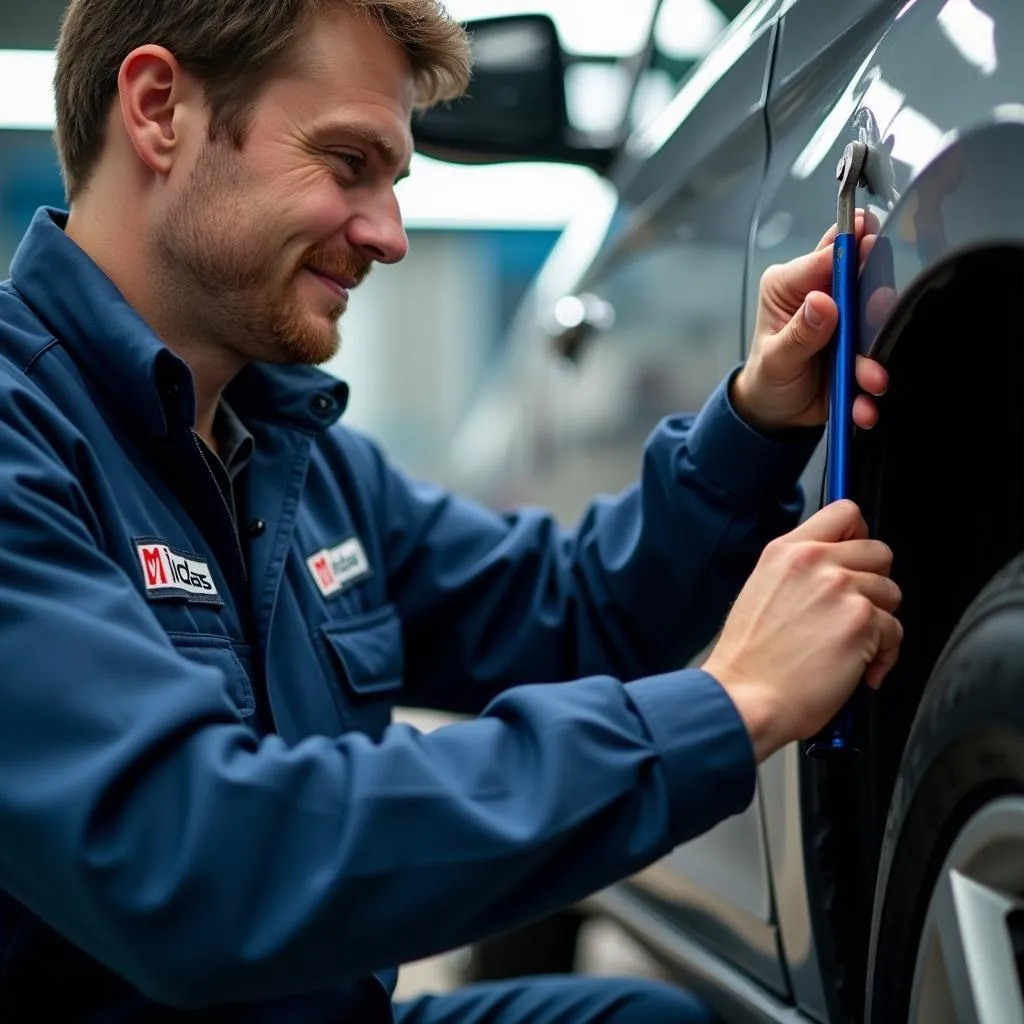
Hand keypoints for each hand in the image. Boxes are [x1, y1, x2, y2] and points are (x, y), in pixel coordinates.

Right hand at [702, 500, 901, 761]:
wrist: (746, 698)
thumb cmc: (749, 660)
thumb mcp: (761, 591)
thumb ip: (799, 572)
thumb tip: (835, 572)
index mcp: (786, 551)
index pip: (844, 512)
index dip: (859, 535)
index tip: (858, 557)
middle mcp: (814, 562)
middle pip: (879, 551)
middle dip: (874, 584)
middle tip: (855, 612)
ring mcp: (840, 588)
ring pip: (891, 593)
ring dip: (879, 623)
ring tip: (853, 647)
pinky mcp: (862, 621)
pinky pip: (896, 632)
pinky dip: (883, 656)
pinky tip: (856, 670)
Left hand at [731, 211, 891, 432]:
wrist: (777, 414)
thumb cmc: (767, 376)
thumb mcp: (775, 359)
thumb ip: (799, 333)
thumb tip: (822, 301)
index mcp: (791, 285)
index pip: (827, 254)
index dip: (852, 245)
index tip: (871, 245)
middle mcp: (822, 298)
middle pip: (860, 281)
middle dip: (875, 304)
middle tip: (878, 325)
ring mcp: (846, 323)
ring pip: (874, 324)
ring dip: (875, 354)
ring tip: (871, 380)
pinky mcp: (861, 348)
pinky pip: (876, 360)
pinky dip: (872, 383)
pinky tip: (864, 404)